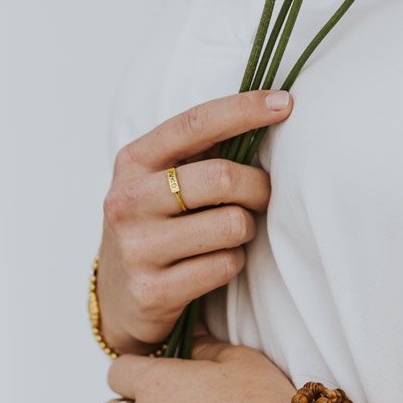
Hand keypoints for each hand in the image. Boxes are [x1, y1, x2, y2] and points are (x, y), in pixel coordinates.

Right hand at [96, 89, 294, 354]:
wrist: (117, 300)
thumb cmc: (157, 226)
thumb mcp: (160, 181)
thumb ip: (201, 152)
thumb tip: (268, 112)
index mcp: (133, 161)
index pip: (195, 123)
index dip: (244, 110)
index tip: (285, 103)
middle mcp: (128, 201)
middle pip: (223, 178)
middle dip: (257, 187)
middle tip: (261, 197)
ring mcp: (137, 248)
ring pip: (232, 225)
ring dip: (246, 230)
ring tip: (230, 234)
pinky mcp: (152, 291)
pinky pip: (225, 265)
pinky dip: (233, 262)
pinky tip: (214, 264)